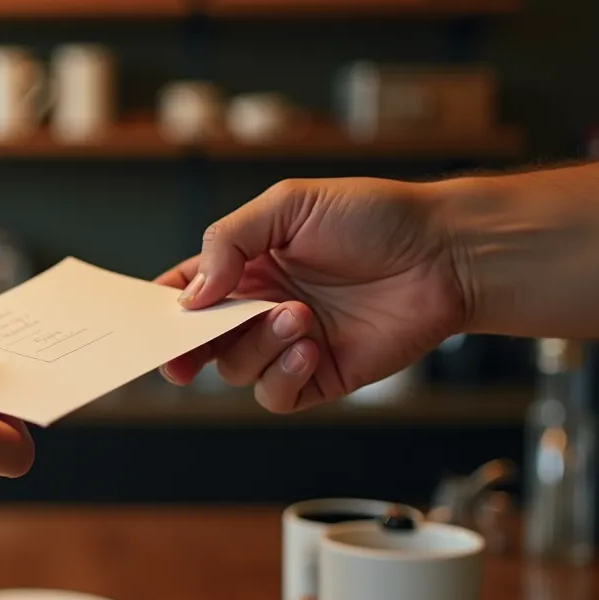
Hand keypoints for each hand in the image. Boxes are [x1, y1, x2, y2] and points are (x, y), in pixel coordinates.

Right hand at [155, 178, 470, 412]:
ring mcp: (289, 344)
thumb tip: (191, 295)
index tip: (153, 321)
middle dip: (189, 347)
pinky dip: (281, 375)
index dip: (164, 309)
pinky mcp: (320, 375)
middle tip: (191, 348)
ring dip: (257, 346)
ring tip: (299, 315)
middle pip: (200, 341)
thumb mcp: (289, 204)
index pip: (188, 291)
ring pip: (235, 369)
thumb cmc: (375, 216)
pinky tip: (309, 346)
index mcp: (246, 265)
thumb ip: (229, 241)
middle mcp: (260, 307)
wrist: (445, 253)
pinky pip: (276, 395)